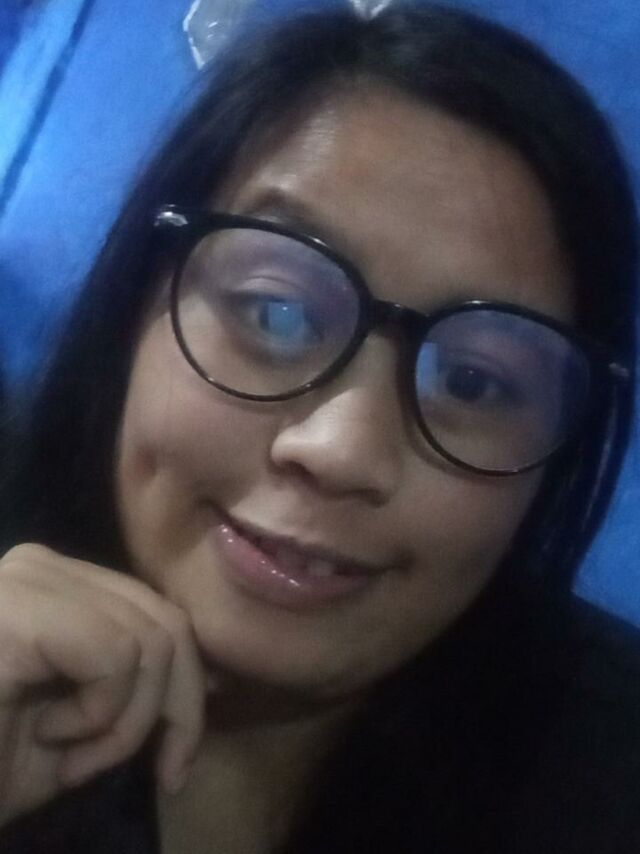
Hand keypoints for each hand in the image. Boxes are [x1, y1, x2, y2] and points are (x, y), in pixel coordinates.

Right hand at [0, 543, 205, 827]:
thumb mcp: (78, 726)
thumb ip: (135, 689)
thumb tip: (213, 676)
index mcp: (54, 585)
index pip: (158, 612)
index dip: (188, 683)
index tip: (180, 754)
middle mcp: (41, 565)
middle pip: (165, 620)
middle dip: (176, 708)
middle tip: (155, 768)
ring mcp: (26, 578)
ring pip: (152, 640)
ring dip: (125, 725)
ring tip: (70, 756)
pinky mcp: (17, 608)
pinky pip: (117, 656)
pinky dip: (102, 717)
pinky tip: (48, 736)